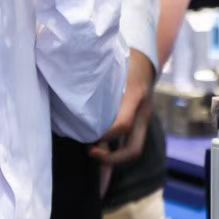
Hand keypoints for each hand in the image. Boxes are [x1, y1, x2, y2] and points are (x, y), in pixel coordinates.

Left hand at [91, 50, 155, 166]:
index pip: (123, 125)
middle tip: (90, 151)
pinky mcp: (140, 123)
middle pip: (134, 149)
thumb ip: (97, 84)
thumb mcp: (113, 68)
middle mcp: (143, 113)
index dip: (104, 135)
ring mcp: (143, 121)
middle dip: (112, 159)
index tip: (88, 135)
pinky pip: (130, 143)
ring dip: (112, 157)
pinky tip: (99, 150)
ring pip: (133, 149)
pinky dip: (115, 150)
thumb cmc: (124, 61)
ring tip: (92, 151)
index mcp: (136, 96)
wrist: (146, 59)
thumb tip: (72, 101)